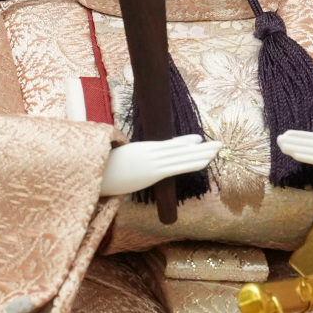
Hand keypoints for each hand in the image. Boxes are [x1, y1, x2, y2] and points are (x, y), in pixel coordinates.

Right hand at [101, 134, 220, 196]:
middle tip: (219, 143)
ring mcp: (153, 160)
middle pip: (181, 148)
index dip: (184, 142)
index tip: (197, 139)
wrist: (93, 173)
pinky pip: (178, 166)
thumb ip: (130, 161)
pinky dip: (193, 161)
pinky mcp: (154, 171)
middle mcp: (151, 152)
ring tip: (218, 149)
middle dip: (201, 147)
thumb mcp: (119, 163)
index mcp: (142, 149)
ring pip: (183, 155)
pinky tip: (206, 160)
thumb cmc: (102, 170)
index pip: (168, 145)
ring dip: (203, 153)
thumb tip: (129, 166)